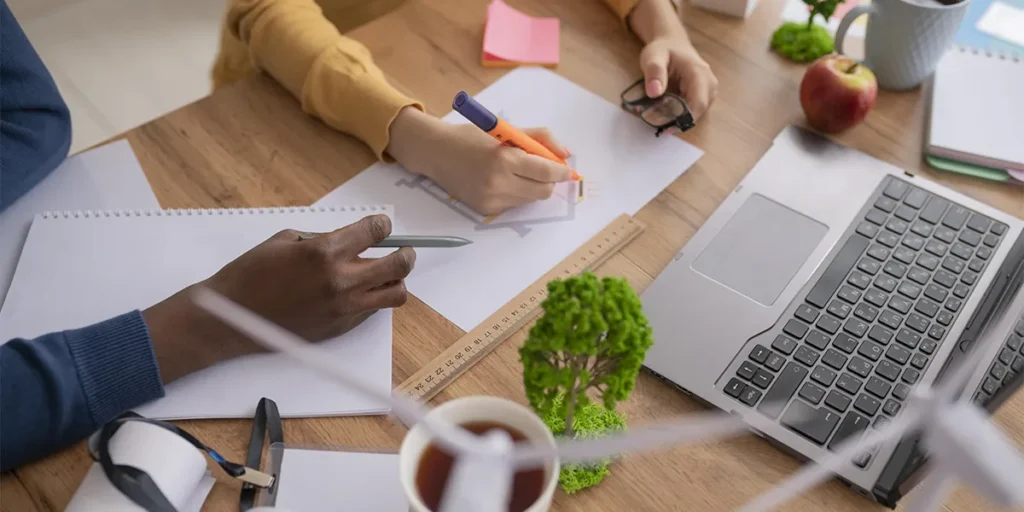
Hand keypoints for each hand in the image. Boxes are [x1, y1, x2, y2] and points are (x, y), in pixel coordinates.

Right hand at [142, 214, 414, 382]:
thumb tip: (350, 239)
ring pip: (395, 294)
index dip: (382, 224)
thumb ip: (323, 238)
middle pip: (398, 266)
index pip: (374, 232)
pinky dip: (372, 299)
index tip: (382, 224)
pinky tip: (358, 292)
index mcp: (324, 252)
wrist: (232, 315)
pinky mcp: (340, 327)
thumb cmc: (252, 272)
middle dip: (405, 254)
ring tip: (385, 274)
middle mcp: (340, 280)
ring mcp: (343, 307)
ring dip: (395, 281)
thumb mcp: (286, 240)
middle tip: (402, 250)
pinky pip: (373, 311)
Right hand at [386, 107, 572, 214]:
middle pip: (543, 192)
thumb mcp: (506, 130)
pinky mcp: (485, 210)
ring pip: (529, 200)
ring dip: (531, 187)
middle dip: (548, 182)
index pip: (547, 173)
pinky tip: (500, 181)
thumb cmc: (472, 137)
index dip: (561, 172)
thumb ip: (539, 139)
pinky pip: (513, 205)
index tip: (565, 169)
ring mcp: (491, 200)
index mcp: (505, 159)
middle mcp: (499, 183)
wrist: (436, 152)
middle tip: (543, 170)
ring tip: (515, 171)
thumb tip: (566, 154)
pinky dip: (515, 194)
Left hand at [639, 36, 718, 119]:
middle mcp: (709, 83)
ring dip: (680, 118)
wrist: (672, 42)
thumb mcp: (653, 56)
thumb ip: (654, 72)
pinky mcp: (704, 94)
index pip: (698, 103)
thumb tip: (654, 92)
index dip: (683, 118)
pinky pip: (694, 109)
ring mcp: (709, 90)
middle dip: (680, 120)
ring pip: (697, 113)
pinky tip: (667, 112)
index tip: (665, 127)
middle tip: (658, 123)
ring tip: (661, 117)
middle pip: (699, 110)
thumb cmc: (663, 49)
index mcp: (699, 73)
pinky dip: (681, 114)